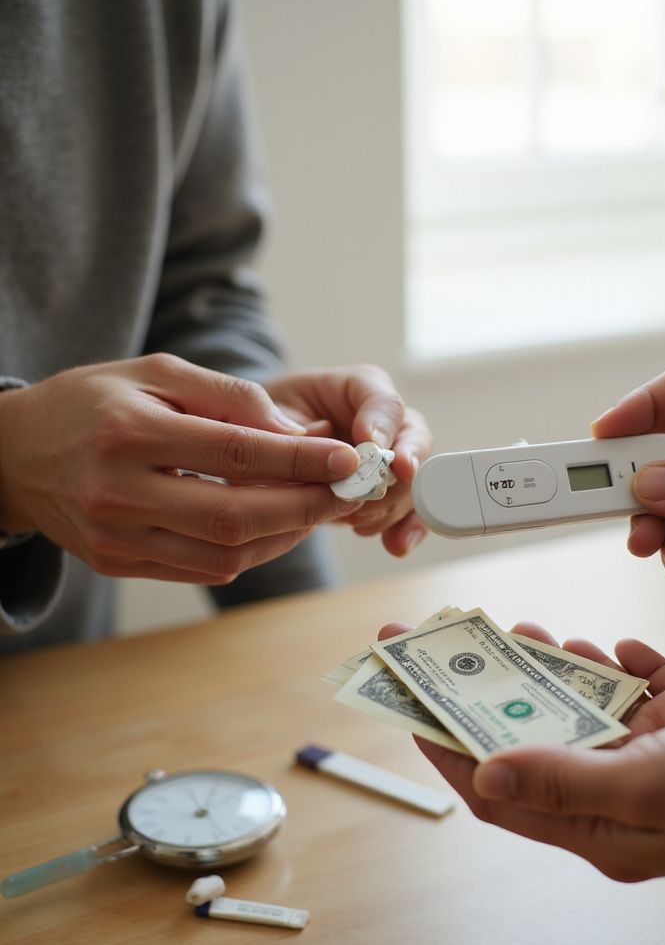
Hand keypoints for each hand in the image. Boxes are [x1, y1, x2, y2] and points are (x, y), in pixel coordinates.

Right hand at [0, 354, 363, 582]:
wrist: (14, 452)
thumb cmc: (95, 402)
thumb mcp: (158, 375)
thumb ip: (231, 398)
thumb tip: (301, 438)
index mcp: (129, 432)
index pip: (236, 454)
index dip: (301, 461)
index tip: (350, 459)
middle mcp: (117, 492)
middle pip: (236, 516)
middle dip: (305, 507)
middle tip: (347, 492)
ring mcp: (114, 536)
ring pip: (226, 554)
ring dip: (285, 536)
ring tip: (316, 508)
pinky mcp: (117, 563)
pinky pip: (203, 569)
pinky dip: (251, 552)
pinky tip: (275, 527)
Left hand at [265, 366, 431, 556]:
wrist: (265, 449)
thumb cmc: (266, 421)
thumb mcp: (264, 414)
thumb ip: (284, 425)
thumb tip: (312, 440)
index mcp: (360, 389)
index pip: (384, 402)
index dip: (383, 426)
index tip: (372, 448)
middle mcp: (387, 421)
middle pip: (415, 441)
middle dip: (398, 471)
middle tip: (373, 489)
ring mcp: (394, 458)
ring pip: (413, 480)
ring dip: (388, 505)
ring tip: (352, 520)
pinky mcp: (391, 492)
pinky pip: (413, 511)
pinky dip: (407, 529)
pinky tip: (395, 545)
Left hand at [392, 621, 664, 881]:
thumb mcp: (643, 789)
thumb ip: (562, 779)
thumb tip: (484, 777)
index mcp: (597, 821)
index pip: (499, 788)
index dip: (448, 745)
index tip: (411, 702)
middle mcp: (619, 788)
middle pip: (538, 734)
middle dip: (497, 690)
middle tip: (462, 642)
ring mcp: (656, 754)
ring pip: (588, 704)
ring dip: (557, 668)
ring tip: (528, 631)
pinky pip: (644, 686)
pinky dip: (626, 664)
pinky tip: (618, 645)